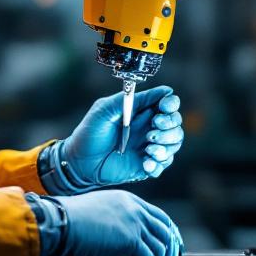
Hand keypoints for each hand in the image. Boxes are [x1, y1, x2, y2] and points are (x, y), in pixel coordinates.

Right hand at [40, 190, 183, 255]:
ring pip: (162, 249)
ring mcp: (135, 223)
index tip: (173, 251)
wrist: (58, 224)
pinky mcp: (131, 241)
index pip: (160, 218)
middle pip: (167, 232)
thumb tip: (128, 251)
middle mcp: (135, 209)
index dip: (170, 235)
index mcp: (128, 201)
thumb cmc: (70, 224)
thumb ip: (118, 227)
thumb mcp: (99, 218)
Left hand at [45, 86, 183, 191]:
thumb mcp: (105, 109)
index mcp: (141, 111)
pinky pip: (163, 164)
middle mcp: (148, 127)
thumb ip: (131, 99)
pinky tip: (145, 164)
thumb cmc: (90, 132)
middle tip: (151, 132)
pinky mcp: (146, 165)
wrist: (79, 161)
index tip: (163, 108)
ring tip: (148, 148)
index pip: (168, 103)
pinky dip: (158, 163)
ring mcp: (149, 146)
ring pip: (174, 143)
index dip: (170, 104)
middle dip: (169, 127)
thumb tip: (163, 91)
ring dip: (166, 145)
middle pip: (175, 123)